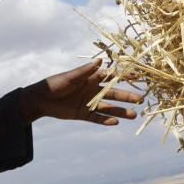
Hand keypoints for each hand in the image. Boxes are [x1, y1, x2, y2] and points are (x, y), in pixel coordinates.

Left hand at [19, 60, 141, 125]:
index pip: (111, 77)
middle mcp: (93, 90)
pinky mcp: (83, 114)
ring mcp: (89, 103)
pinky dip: (106, 120)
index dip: (123, 77)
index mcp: (91, 78)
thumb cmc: (56, 83)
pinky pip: (98, 118)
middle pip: (114, 94)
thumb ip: (86, 71)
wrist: (41, 99)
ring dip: (121, 111)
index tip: (136, 78)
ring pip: (109, 108)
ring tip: (134, 115)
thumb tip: (100, 60)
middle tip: (141, 100)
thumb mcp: (71, 76)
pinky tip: (116, 122)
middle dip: (127, 97)